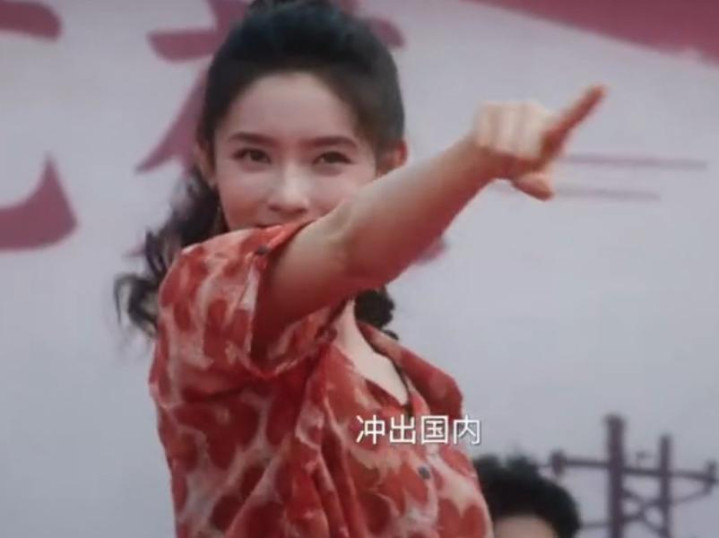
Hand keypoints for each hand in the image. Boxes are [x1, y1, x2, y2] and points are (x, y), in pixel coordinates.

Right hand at [473, 85, 605, 199]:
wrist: (491, 153)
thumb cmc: (522, 168)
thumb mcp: (533, 183)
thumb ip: (541, 188)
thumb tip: (545, 190)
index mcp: (555, 127)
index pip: (573, 116)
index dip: (587, 103)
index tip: (602, 87)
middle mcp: (535, 110)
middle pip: (525, 149)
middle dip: (518, 165)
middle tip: (516, 166)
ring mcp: (511, 106)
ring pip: (503, 146)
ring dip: (500, 161)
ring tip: (502, 158)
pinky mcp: (489, 107)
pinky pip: (485, 139)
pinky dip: (484, 151)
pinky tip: (487, 147)